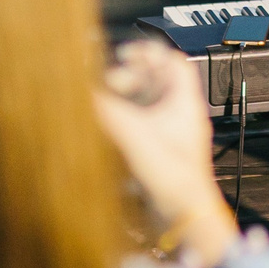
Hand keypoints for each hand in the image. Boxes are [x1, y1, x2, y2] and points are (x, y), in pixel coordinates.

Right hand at [98, 42, 236, 267]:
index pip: (173, 61)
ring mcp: (170, 132)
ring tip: (104, 102)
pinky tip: (108, 126)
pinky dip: (125, 119)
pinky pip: (142, 124)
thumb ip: (106, 110)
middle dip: (128, 78)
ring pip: (146, 102)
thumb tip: (83, 92)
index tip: (124, 53)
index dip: (149, 51)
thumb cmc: (176, 180)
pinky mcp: (160, 149)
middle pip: (155, 80)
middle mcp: (178, 113)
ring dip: (124, 98)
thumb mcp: (134, 136)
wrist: (185, 216)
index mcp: (183, 102)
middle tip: (108, 84)